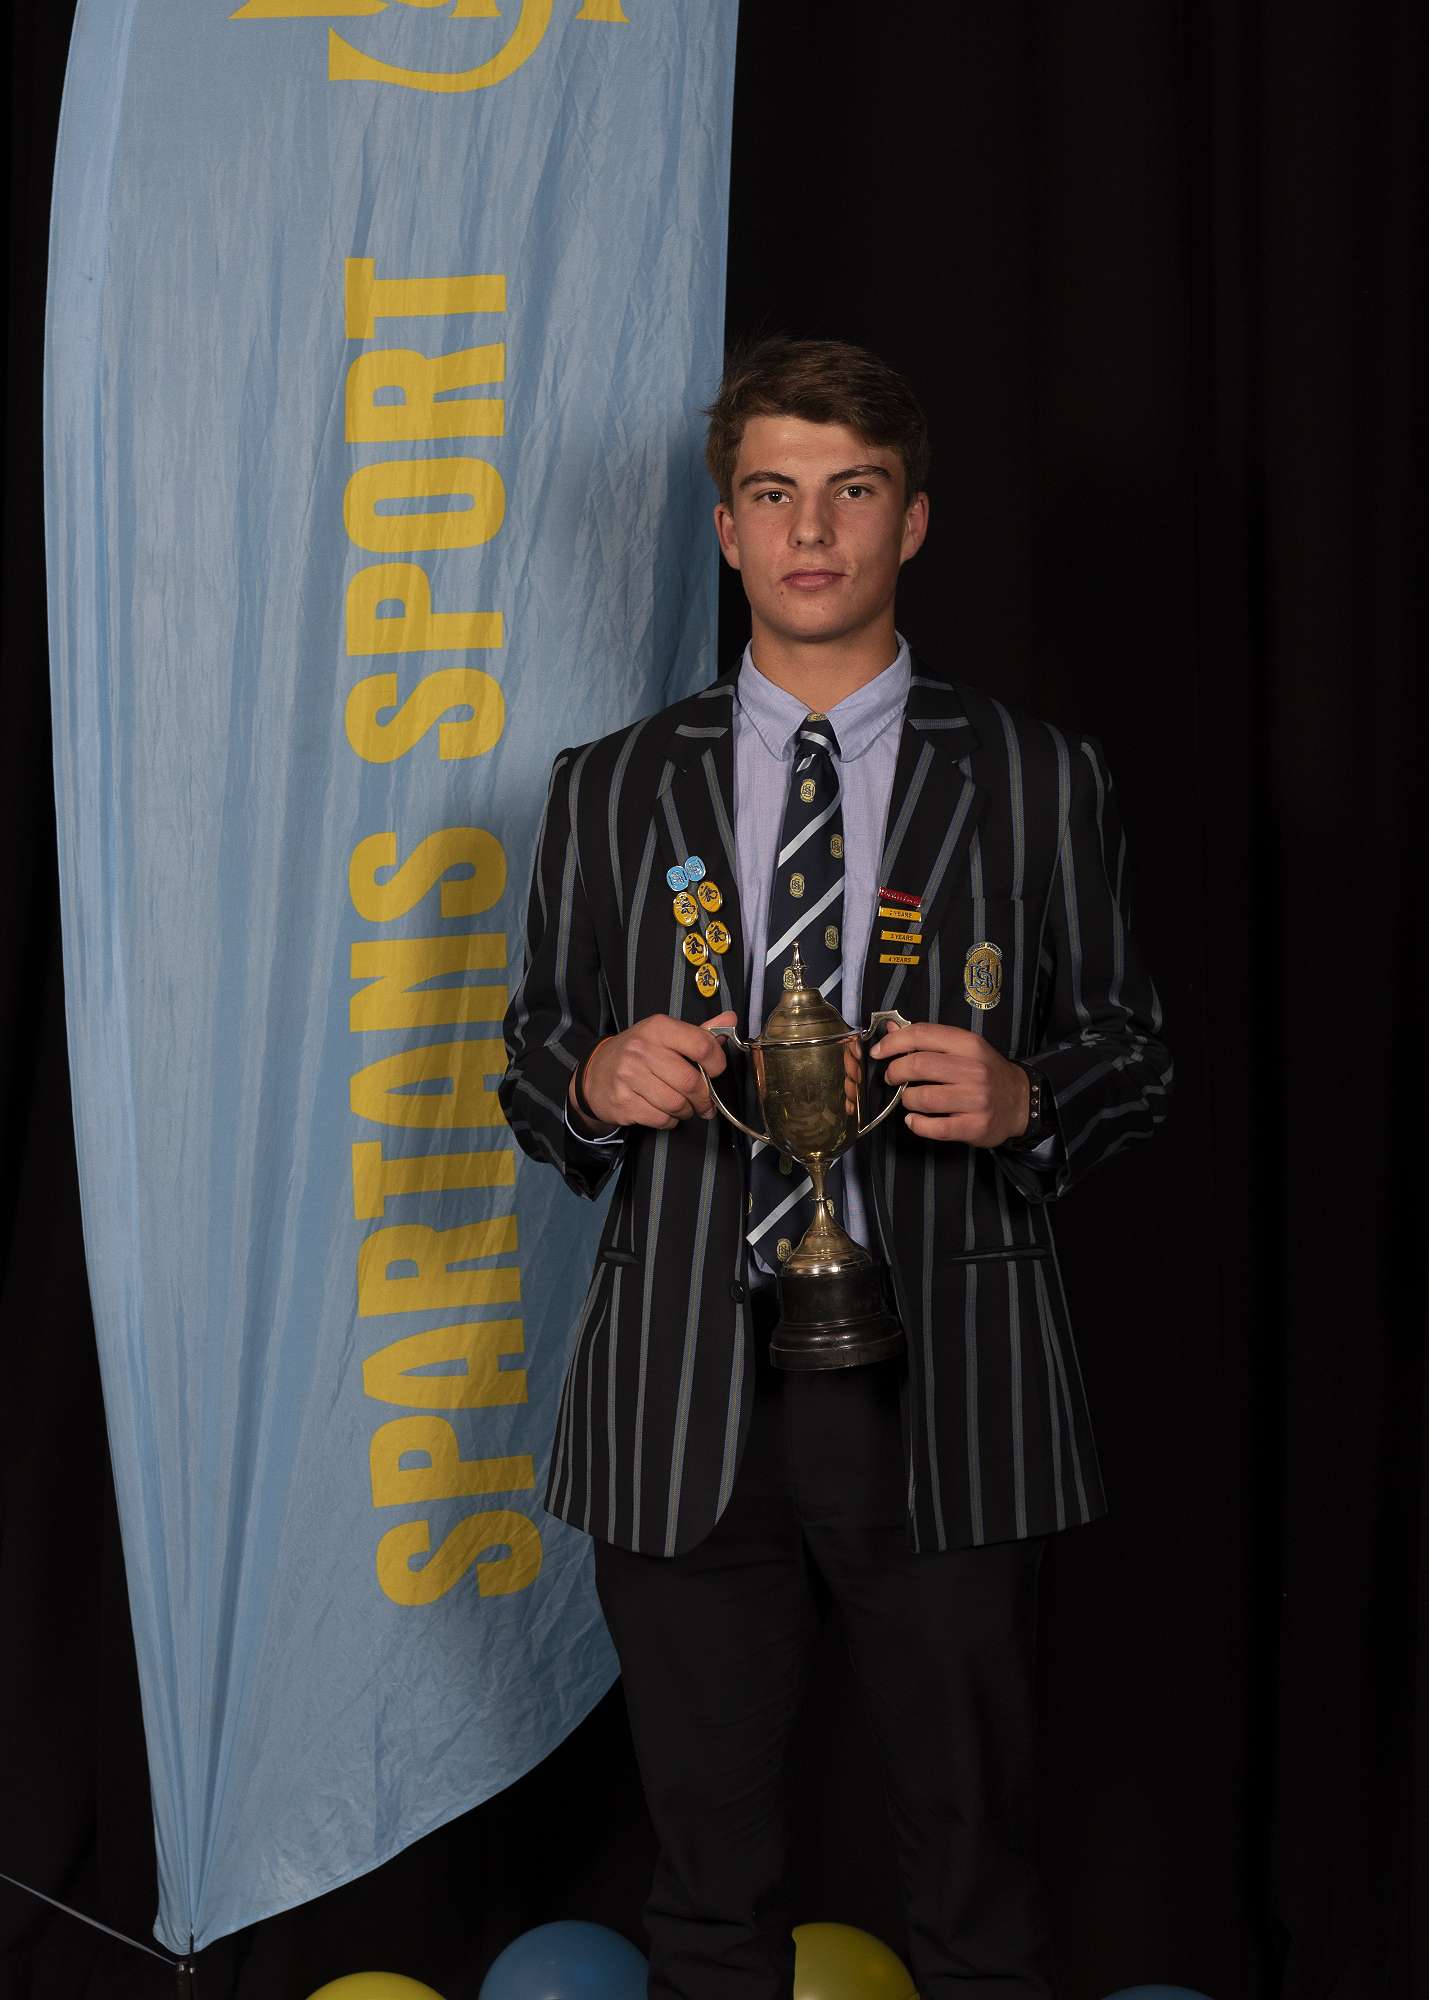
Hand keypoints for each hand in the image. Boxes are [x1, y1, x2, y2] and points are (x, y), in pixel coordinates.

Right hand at [572, 1012, 736, 1132]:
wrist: (595, 1072)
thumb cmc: (638, 1052)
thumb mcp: (665, 1035)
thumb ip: (699, 1031)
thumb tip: (730, 1018)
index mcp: (658, 1028)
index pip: (702, 1045)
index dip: (717, 1063)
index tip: (715, 1071)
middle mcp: (642, 1050)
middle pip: (691, 1082)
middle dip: (704, 1098)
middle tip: (704, 1102)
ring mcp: (629, 1076)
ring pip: (677, 1104)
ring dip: (686, 1111)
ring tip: (683, 1107)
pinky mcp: (623, 1102)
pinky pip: (660, 1119)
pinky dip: (669, 1120)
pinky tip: (664, 1112)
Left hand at [870, 1021, 1029, 1146]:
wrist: (1019, 1101)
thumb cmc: (985, 1072)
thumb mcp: (963, 1048)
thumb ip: (928, 1039)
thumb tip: (889, 1028)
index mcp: (969, 1044)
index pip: (922, 1035)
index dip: (894, 1042)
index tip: (879, 1052)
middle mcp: (974, 1070)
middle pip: (919, 1065)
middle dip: (895, 1072)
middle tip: (892, 1078)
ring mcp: (976, 1099)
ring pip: (923, 1098)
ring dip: (906, 1099)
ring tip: (908, 1099)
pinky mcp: (975, 1126)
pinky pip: (935, 1127)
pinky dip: (917, 1124)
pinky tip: (914, 1120)